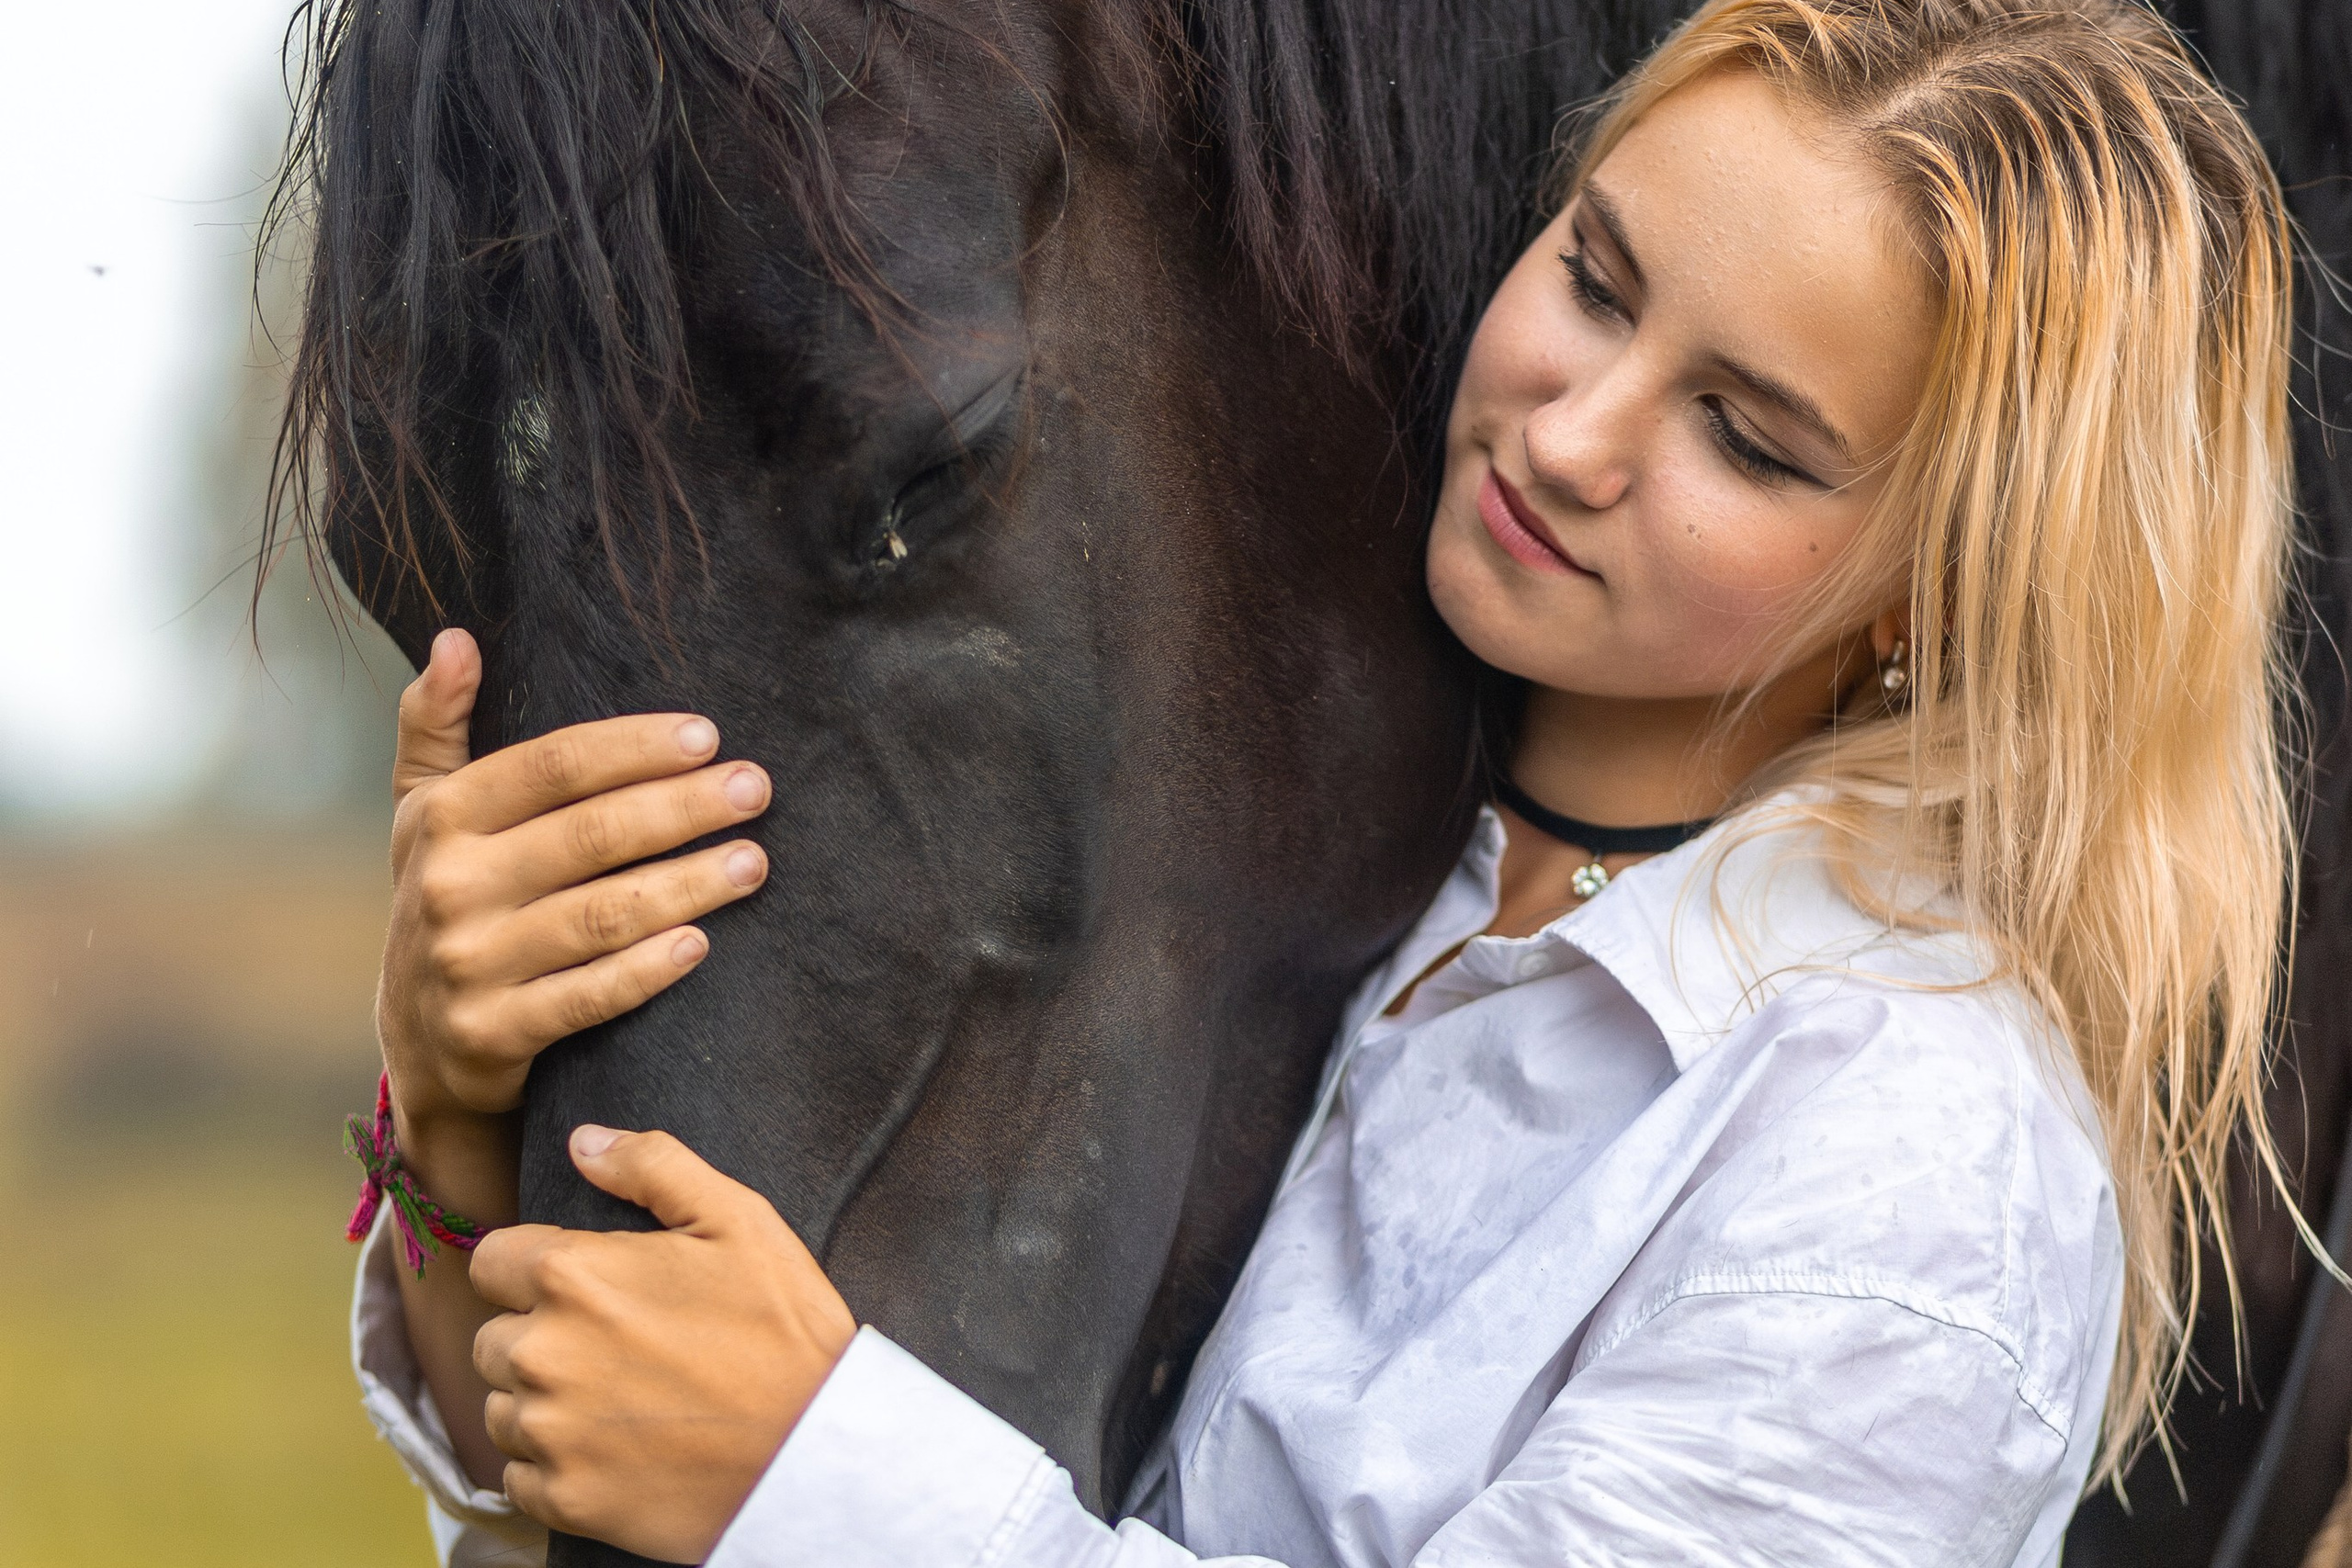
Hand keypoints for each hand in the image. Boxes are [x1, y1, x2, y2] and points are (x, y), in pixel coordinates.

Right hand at [381, 629, 772, 1139]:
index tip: (709, 737)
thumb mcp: (423, 812)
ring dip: (688, 885)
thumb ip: (437, 724)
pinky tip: (701, 943)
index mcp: (443, 817)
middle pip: (591, 835)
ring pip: (601, 915)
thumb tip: (456, 638)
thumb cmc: (451, 899)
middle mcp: (450, 886)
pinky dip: (647, 970)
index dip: (635, 747)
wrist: (422, 1043)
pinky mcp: (493, 1033)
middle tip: (756, 789)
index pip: (554, 766)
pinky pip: (587, 996)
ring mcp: (469, 963)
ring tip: (753, 862)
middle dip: (683, 808)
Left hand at [471, 1128, 857, 1562]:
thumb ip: (654, 1165)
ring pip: (502, 1408)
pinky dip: (554, 1466)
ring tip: (619, 1400)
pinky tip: (614, 1449)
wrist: (817, 1450)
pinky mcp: (564, 1498)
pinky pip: (518, 1477)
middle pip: (492, 1338)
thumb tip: (583, 1141)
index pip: (490, 1260)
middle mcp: (543, 1353)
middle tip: (615, 1348)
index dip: (533, 1269)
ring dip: (541, 1404)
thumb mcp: (739, 1220)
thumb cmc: (783, 1329)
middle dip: (539, 1337)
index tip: (584, 1289)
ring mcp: (550, 1432)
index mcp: (573, 1275)